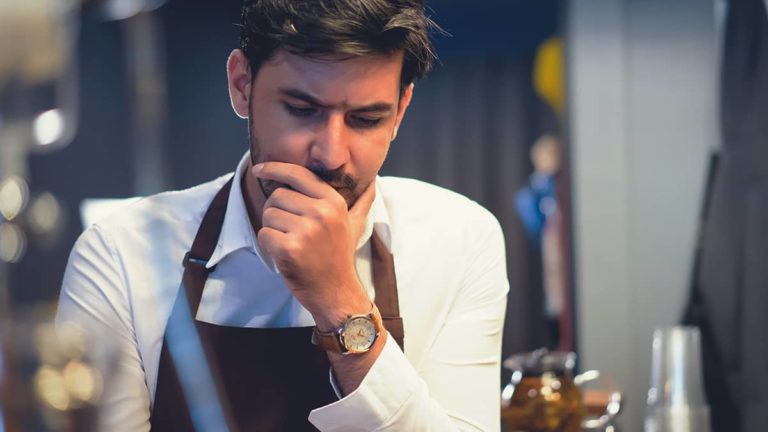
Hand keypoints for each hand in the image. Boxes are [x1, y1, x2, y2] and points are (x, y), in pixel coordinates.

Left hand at [252, 162, 375, 329]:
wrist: (336, 292)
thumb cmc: (340, 256)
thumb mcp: (355, 224)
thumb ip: (363, 201)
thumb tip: (373, 181)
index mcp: (334, 202)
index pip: (298, 174)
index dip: (275, 169)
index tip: (259, 170)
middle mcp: (322, 213)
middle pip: (277, 195)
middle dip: (277, 212)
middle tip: (290, 230)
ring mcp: (306, 231)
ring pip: (268, 214)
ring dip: (272, 229)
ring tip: (291, 242)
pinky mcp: (290, 248)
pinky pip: (264, 234)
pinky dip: (268, 245)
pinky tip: (284, 254)